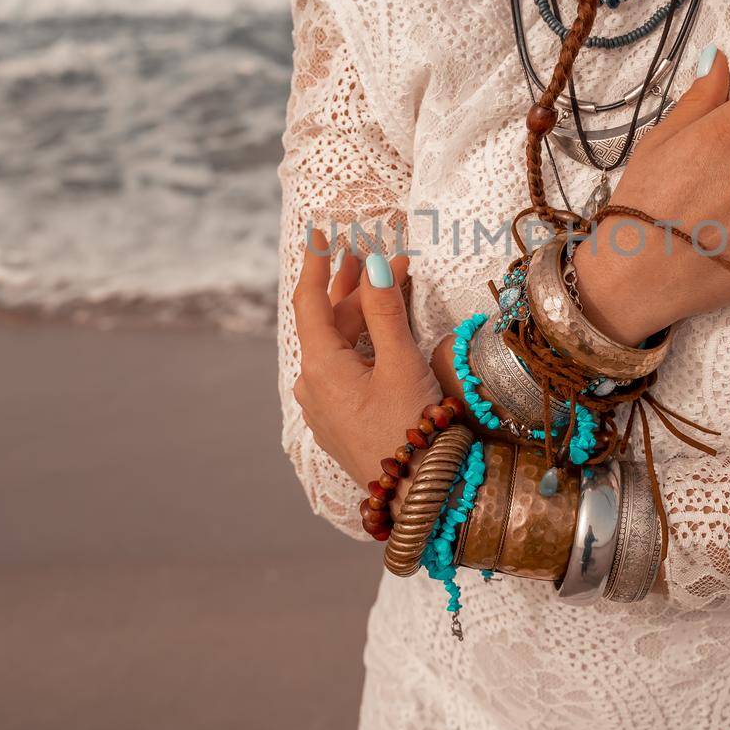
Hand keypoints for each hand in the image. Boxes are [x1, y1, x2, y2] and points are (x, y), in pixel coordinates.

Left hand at [291, 230, 441, 517]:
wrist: (421, 497)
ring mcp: (326, 408)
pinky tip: (385, 333)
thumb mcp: (401, 364)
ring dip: (363, 314)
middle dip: (354, 286)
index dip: (316, 264)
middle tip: (378, 253)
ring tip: (390, 285)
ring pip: (339, 348)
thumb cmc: (412, 430)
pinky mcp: (342, 424)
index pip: (309, 302)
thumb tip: (376, 263)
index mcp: (321, 368)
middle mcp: (314, 387)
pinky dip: (365, 344)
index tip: (321, 233)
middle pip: (329, 323)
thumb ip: (386, 311)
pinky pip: (346, 371)